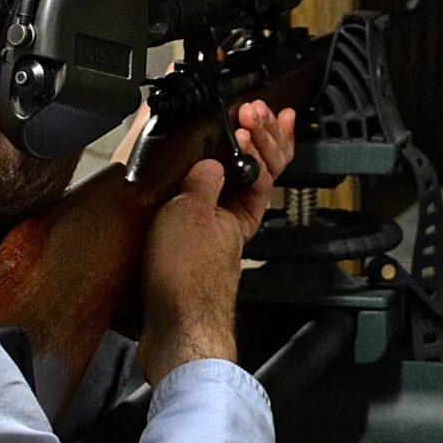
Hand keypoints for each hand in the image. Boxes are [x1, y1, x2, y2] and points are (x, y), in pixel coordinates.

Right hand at [135, 103, 295, 386]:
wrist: (177, 333)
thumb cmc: (188, 283)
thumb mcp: (189, 213)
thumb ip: (202, 181)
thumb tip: (207, 161)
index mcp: (242, 209)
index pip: (266, 162)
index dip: (265, 133)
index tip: (253, 110)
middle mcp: (234, 223)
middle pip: (258, 174)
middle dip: (262, 138)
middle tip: (257, 110)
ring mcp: (218, 239)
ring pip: (236, 191)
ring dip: (239, 159)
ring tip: (243, 132)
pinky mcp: (197, 256)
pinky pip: (209, 212)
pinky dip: (208, 189)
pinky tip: (199, 181)